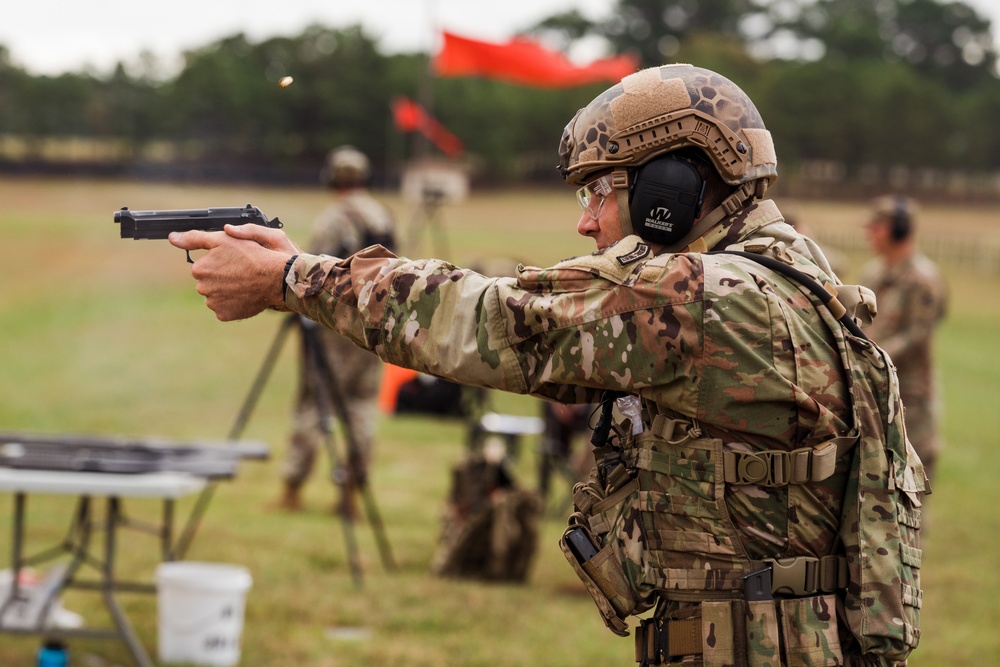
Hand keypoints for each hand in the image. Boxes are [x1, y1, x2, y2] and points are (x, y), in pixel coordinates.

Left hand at [168, 225, 299, 320]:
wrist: (275, 279)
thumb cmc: (252, 256)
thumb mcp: (223, 239)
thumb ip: (195, 238)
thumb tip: (172, 237)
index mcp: (199, 269)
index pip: (202, 267)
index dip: (218, 263)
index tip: (233, 261)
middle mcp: (202, 288)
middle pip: (208, 283)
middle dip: (221, 278)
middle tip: (240, 272)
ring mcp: (213, 304)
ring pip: (216, 296)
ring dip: (226, 291)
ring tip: (244, 284)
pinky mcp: (225, 315)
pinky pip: (224, 309)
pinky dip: (232, 303)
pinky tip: (244, 295)